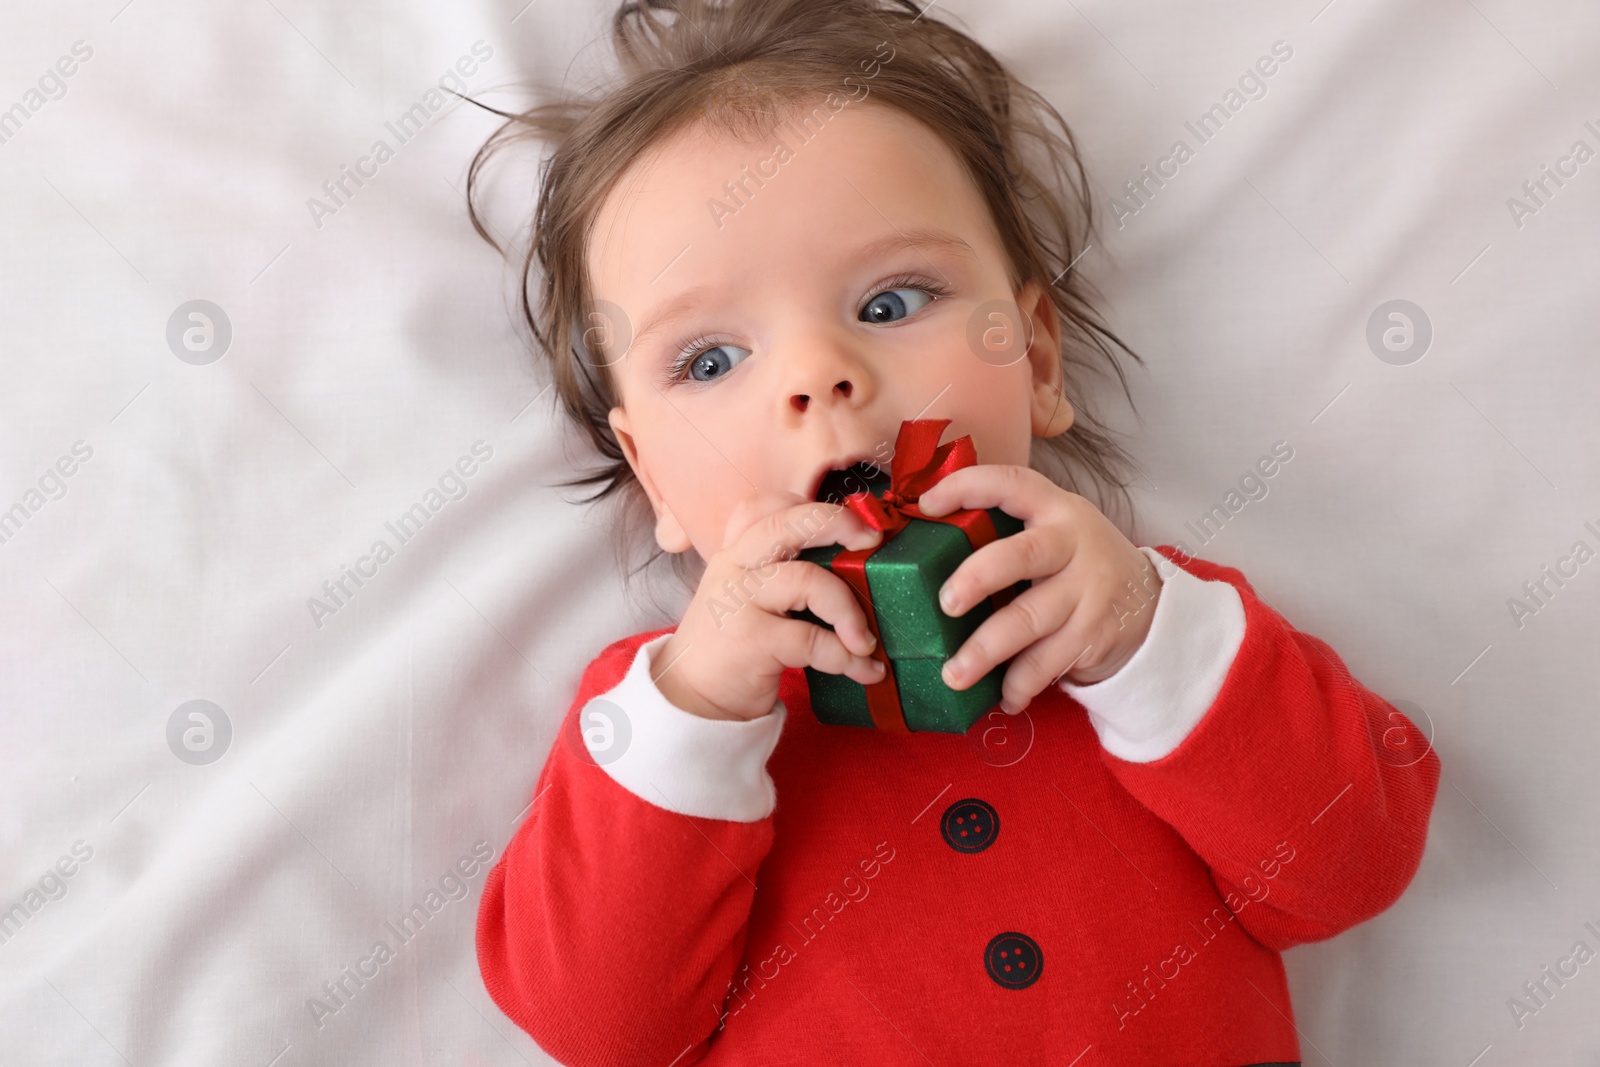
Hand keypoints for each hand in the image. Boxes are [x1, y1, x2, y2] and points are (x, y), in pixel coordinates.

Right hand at [653, 493, 887, 721]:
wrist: (692, 699)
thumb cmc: (732, 644)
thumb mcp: (745, 597)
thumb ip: (781, 575)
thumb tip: (857, 568)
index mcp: (735, 553)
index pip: (765, 506)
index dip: (811, 504)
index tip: (853, 522)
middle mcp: (734, 568)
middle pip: (787, 523)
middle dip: (837, 523)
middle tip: (872, 542)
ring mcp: (740, 602)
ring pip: (808, 580)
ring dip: (849, 611)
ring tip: (867, 641)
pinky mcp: (751, 641)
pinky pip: (812, 640)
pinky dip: (846, 657)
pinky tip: (864, 669)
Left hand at [916, 465, 1163, 713]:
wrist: (1149, 602)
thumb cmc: (1077, 564)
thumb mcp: (1055, 532)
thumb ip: (1008, 534)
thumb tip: (925, 555)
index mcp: (1054, 509)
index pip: (1011, 484)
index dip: (967, 487)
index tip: (926, 505)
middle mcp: (1074, 543)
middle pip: (1021, 556)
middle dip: (977, 578)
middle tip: (946, 604)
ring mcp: (1088, 589)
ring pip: (1028, 619)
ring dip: (985, 651)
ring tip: (953, 675)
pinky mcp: (1095, 632)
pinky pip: (1047, 662)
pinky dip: (1020, 683)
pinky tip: (1003, 696)